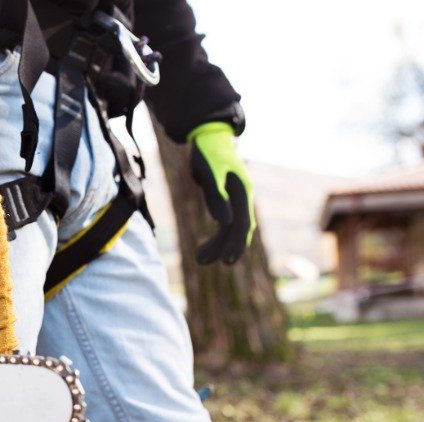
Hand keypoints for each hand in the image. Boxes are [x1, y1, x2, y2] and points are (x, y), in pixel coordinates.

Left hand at [188, 122, 255, 264]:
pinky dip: (217, 236)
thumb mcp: (209, 173)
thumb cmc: (208, 154)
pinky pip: (225, 223)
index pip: (242, 223)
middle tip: (204, 262)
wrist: (209, 138)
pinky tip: (205, 248)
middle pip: (237, 229)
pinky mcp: (227, 200)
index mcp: (242, 191)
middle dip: (224, 248)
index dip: (235, 243)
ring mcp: (236, 199)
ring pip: (231, 228)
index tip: (226, 261)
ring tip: (198, 259)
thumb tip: (224, 223)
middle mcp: (243, 197)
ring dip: (217, 245)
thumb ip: (216, 197)